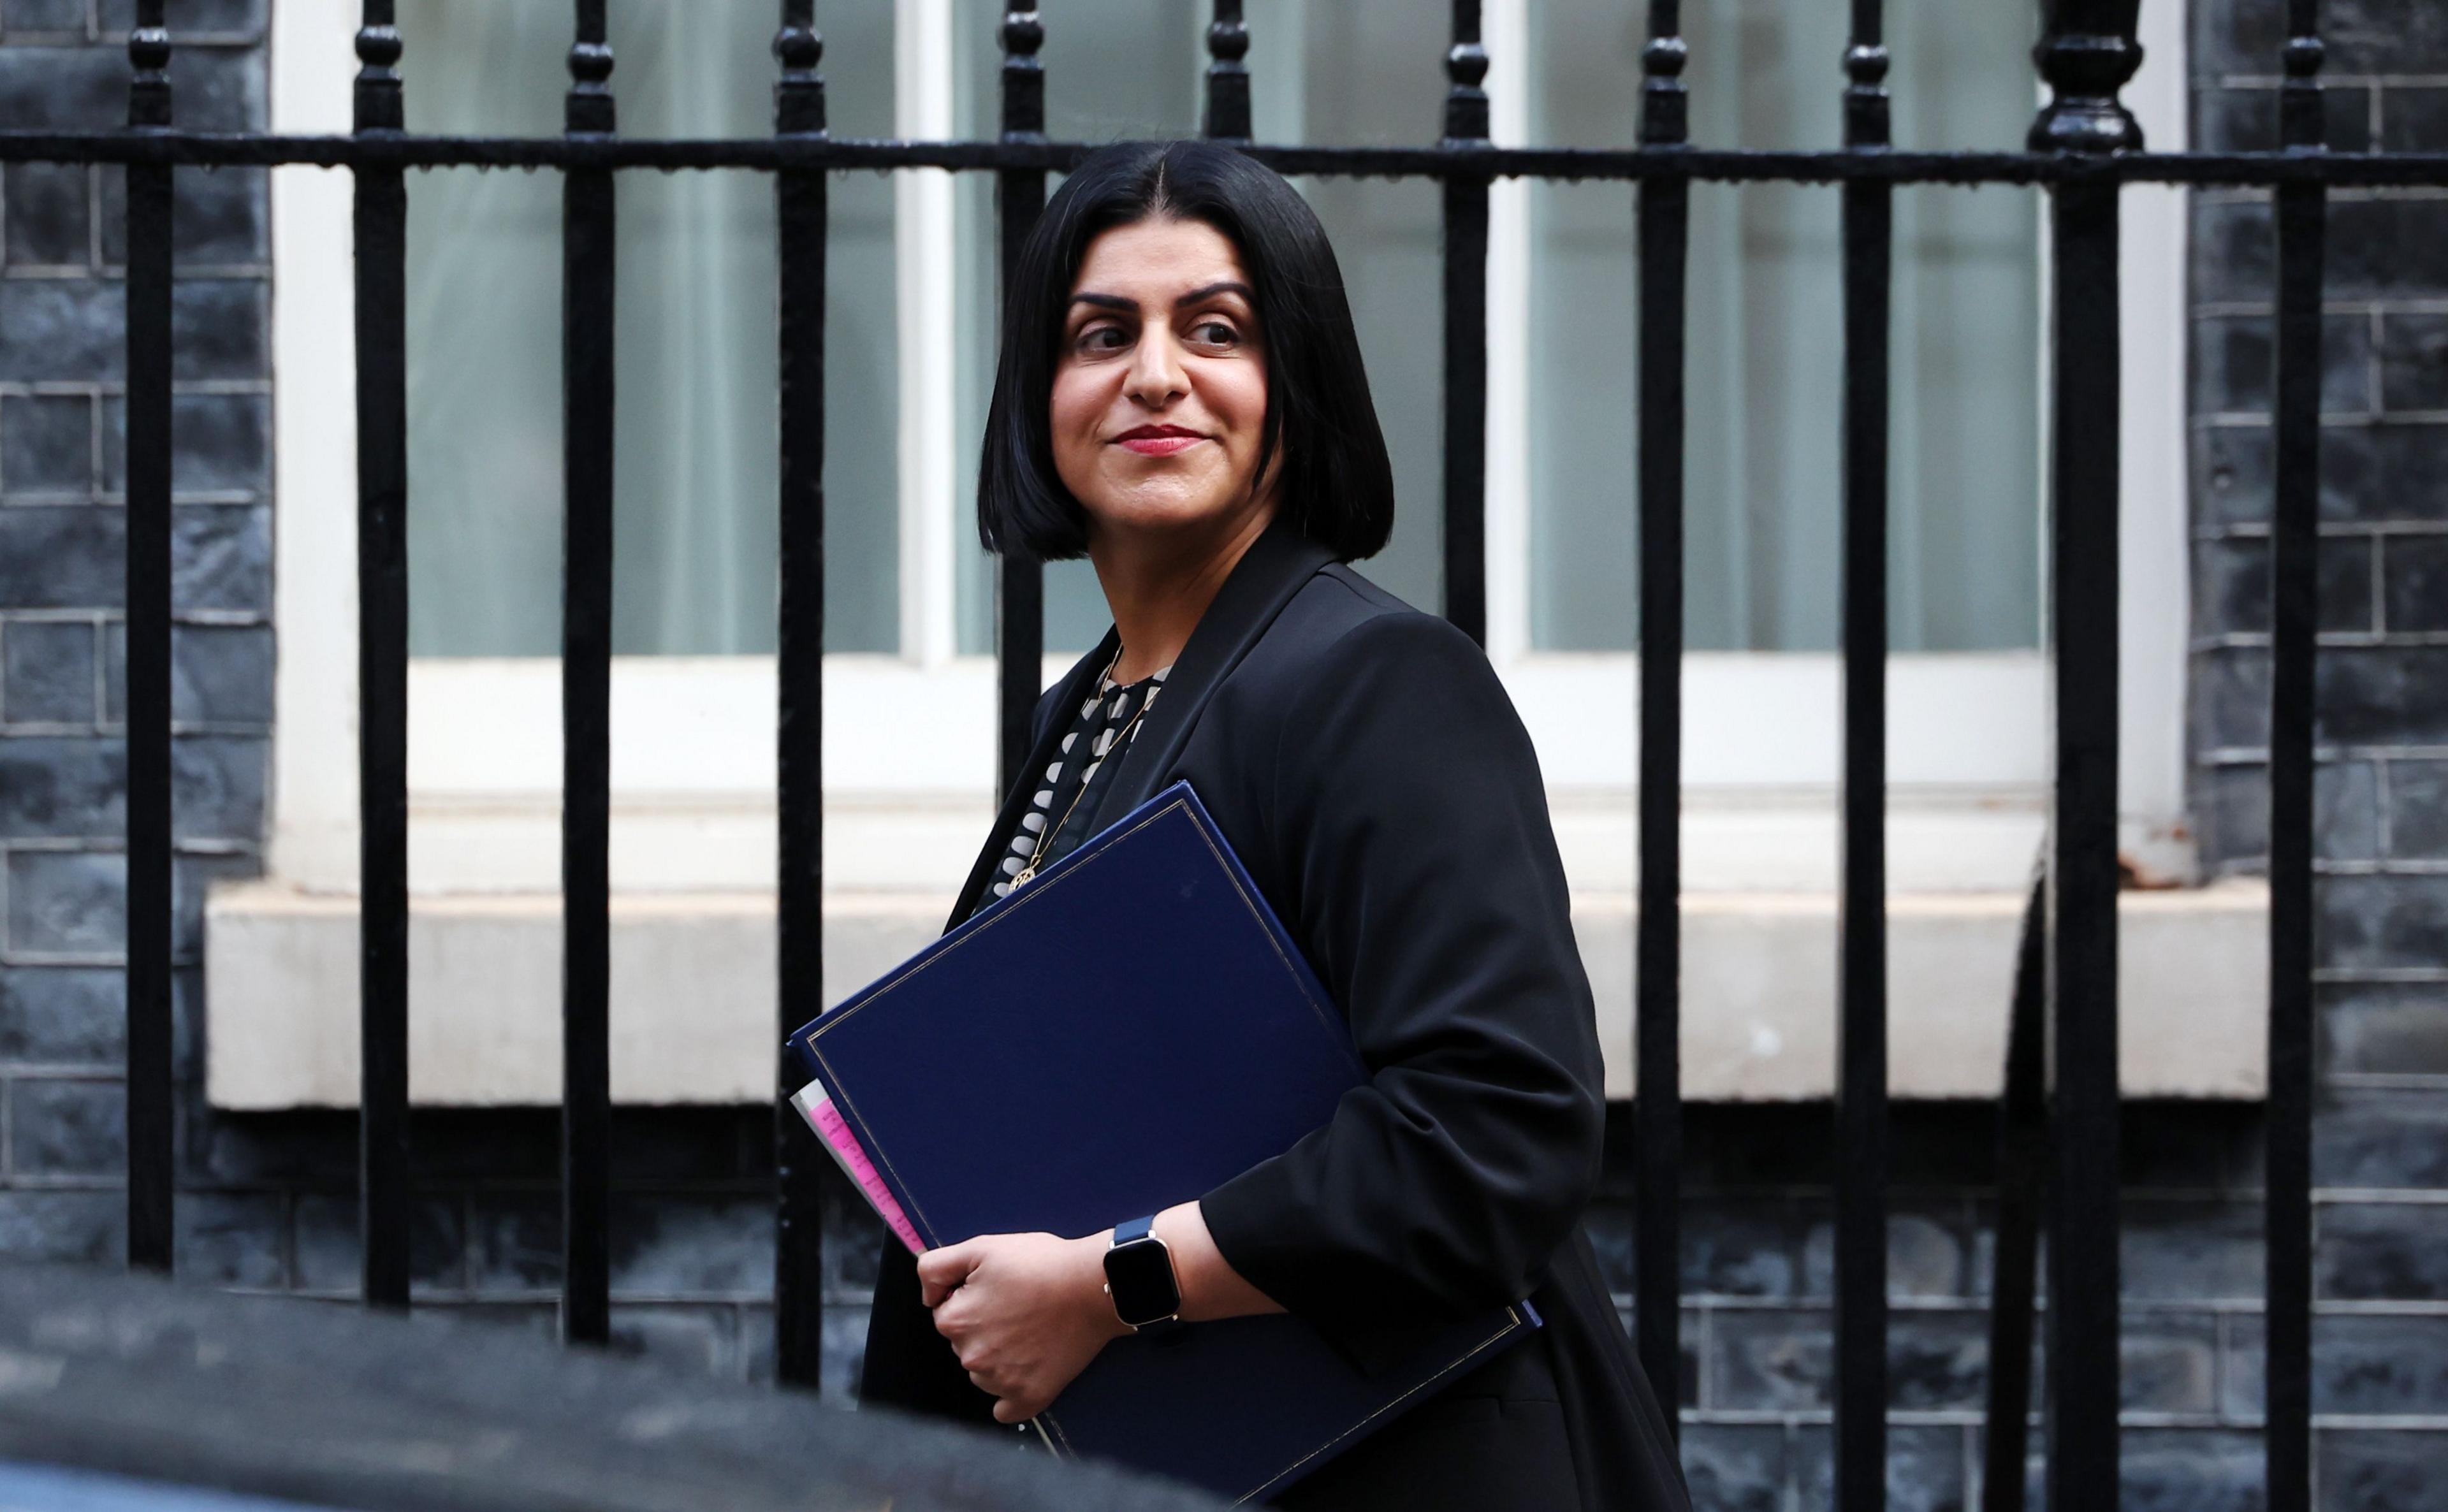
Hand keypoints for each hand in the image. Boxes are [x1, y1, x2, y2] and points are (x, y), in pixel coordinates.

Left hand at [918, 1231, 1127, 1423]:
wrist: (1095, 1286)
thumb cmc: (1041, 1263)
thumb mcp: (981, 1247)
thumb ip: (936, 1267)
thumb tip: (928, 1298)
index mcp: (955, 1321)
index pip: (947, 1314)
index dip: (971, 1298)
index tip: (999, 1289)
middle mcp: (971, 1358)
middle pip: (965, 1344)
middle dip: (984, 1327)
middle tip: (1019, 1306)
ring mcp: (1000, 1383)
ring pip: (984, 1372)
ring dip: (999, 1356)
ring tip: (1032, 1329)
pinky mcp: (1030, 1398)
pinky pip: (1005, 1409)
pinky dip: (1011, 1395)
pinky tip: (1027, 1370)